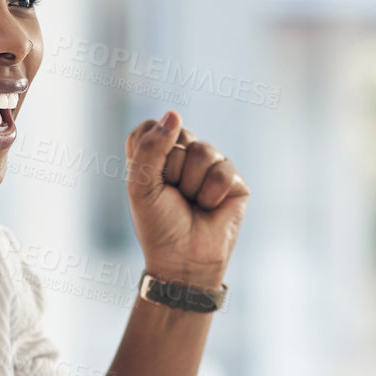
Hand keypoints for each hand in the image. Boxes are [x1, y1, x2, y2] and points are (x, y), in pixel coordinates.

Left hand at [124, 109, 247, 289]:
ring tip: (192, 204)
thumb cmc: (158, 226)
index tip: (148, 181)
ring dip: (192, 185)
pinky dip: (212, 194)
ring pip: (203, 151)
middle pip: (178, 135)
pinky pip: (223, 171)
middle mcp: (184, 155)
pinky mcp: (234, 180)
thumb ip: (151, 147)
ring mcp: (211, 165)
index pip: (150, 128)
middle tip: (173, 196)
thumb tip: (174, 113)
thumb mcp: (141, 186)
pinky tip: (210, 208)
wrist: (184, 261)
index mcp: (156, 154)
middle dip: (171, 171)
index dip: (149, 153)